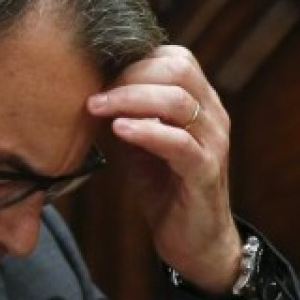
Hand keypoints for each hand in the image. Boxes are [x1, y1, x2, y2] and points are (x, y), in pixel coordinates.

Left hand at [87, 45, 241, 294]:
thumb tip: (85, 88)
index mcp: (200, 103)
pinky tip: (119, 130)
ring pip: (179, 101)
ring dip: (131, 98)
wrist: (194, 242)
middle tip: (94, 90)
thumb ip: (124, 114)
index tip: (99, 73)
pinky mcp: (205, 173)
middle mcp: (213, 116)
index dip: (136, 58)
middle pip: (179, 68)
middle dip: (130, 73)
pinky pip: (179, 143)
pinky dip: (147, 131)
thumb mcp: (139, 144)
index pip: (176, 58)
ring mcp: (213, 143)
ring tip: (96, 107)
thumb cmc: (165, 189)